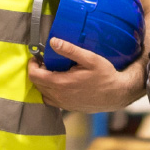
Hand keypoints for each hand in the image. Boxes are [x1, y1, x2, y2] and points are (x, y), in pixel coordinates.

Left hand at [28, 37, 143, 113]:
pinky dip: (50, 91)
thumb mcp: (89, 58)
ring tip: (53, 72)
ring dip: (43, 82)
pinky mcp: (68, 108)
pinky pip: (51, 100)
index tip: (37, 57)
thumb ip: (70, 50)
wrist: (117, 94)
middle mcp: (59, 96)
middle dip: (38, 72)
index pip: (34, 76)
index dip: (32, 65)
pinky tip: (61, 83)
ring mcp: (63, 104)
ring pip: (43, 93)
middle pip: (36, 84)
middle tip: (47, 62)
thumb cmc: (105, 75)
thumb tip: (53, 41)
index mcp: (61, 83)